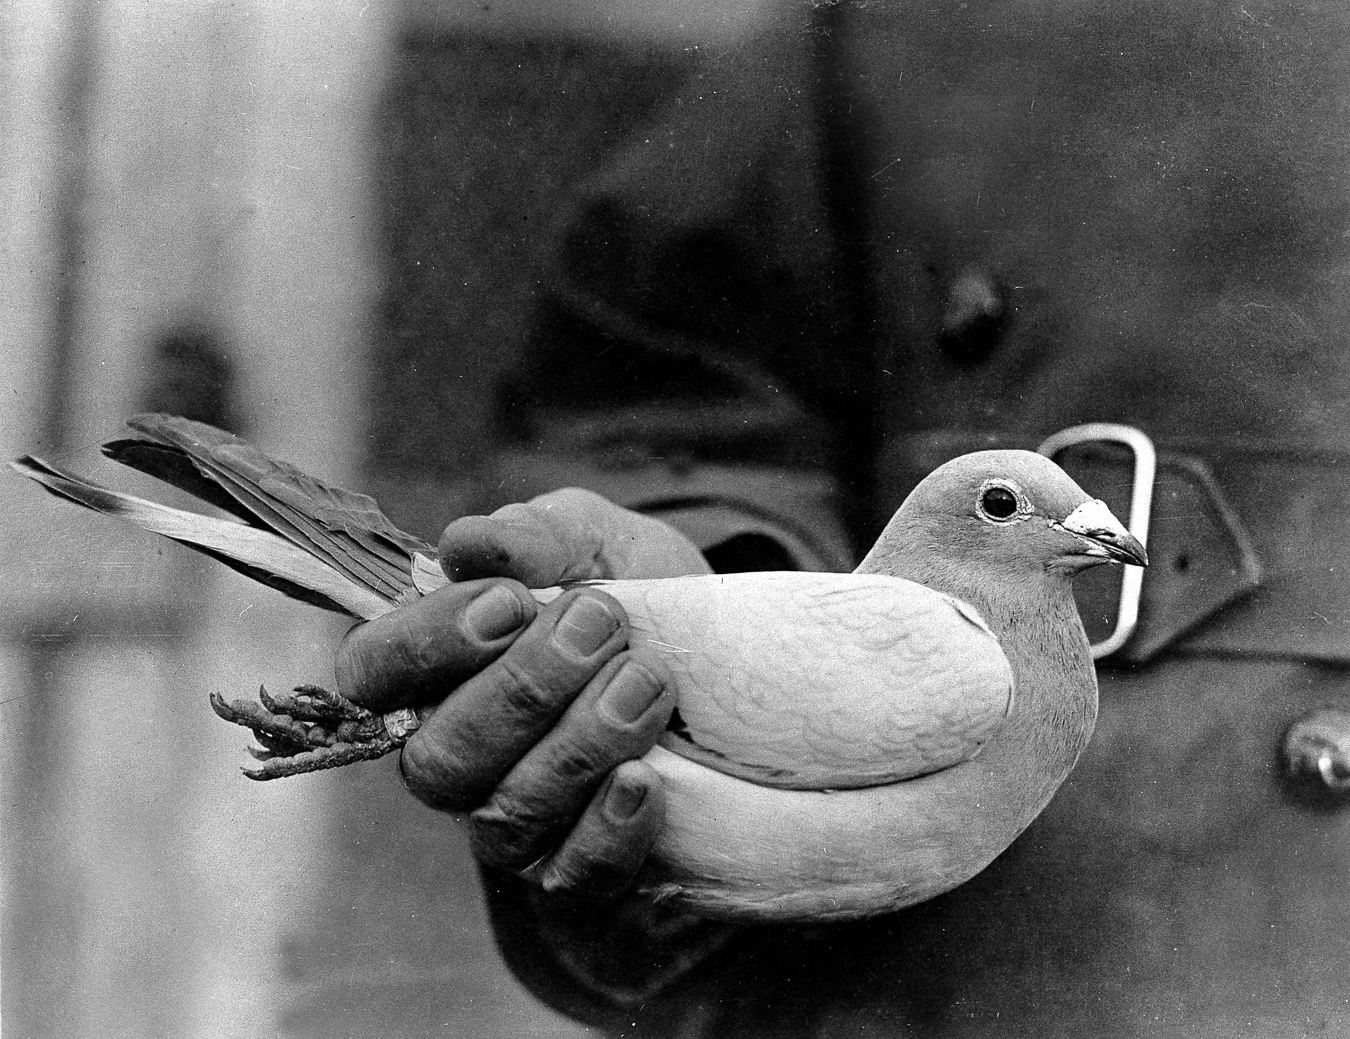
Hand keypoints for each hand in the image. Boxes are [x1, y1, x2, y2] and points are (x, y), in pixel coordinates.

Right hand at [335, 489, 709, 896]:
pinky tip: (644, 778)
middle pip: (439, 758)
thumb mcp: (589, 540)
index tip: (510, 603)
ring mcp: (511, 821)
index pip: (370, 675)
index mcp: (428, 671)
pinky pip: (574, 875)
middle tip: (600, 622)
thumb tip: (464, 543)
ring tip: (645, 678)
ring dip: (580, 744)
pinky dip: (607, 830)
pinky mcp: (577, 866)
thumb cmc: (625, 585)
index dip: (426, 645)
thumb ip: (531, 538)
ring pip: (507, 815)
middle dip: (524, 689)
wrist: (721, 649)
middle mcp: (453, 756)